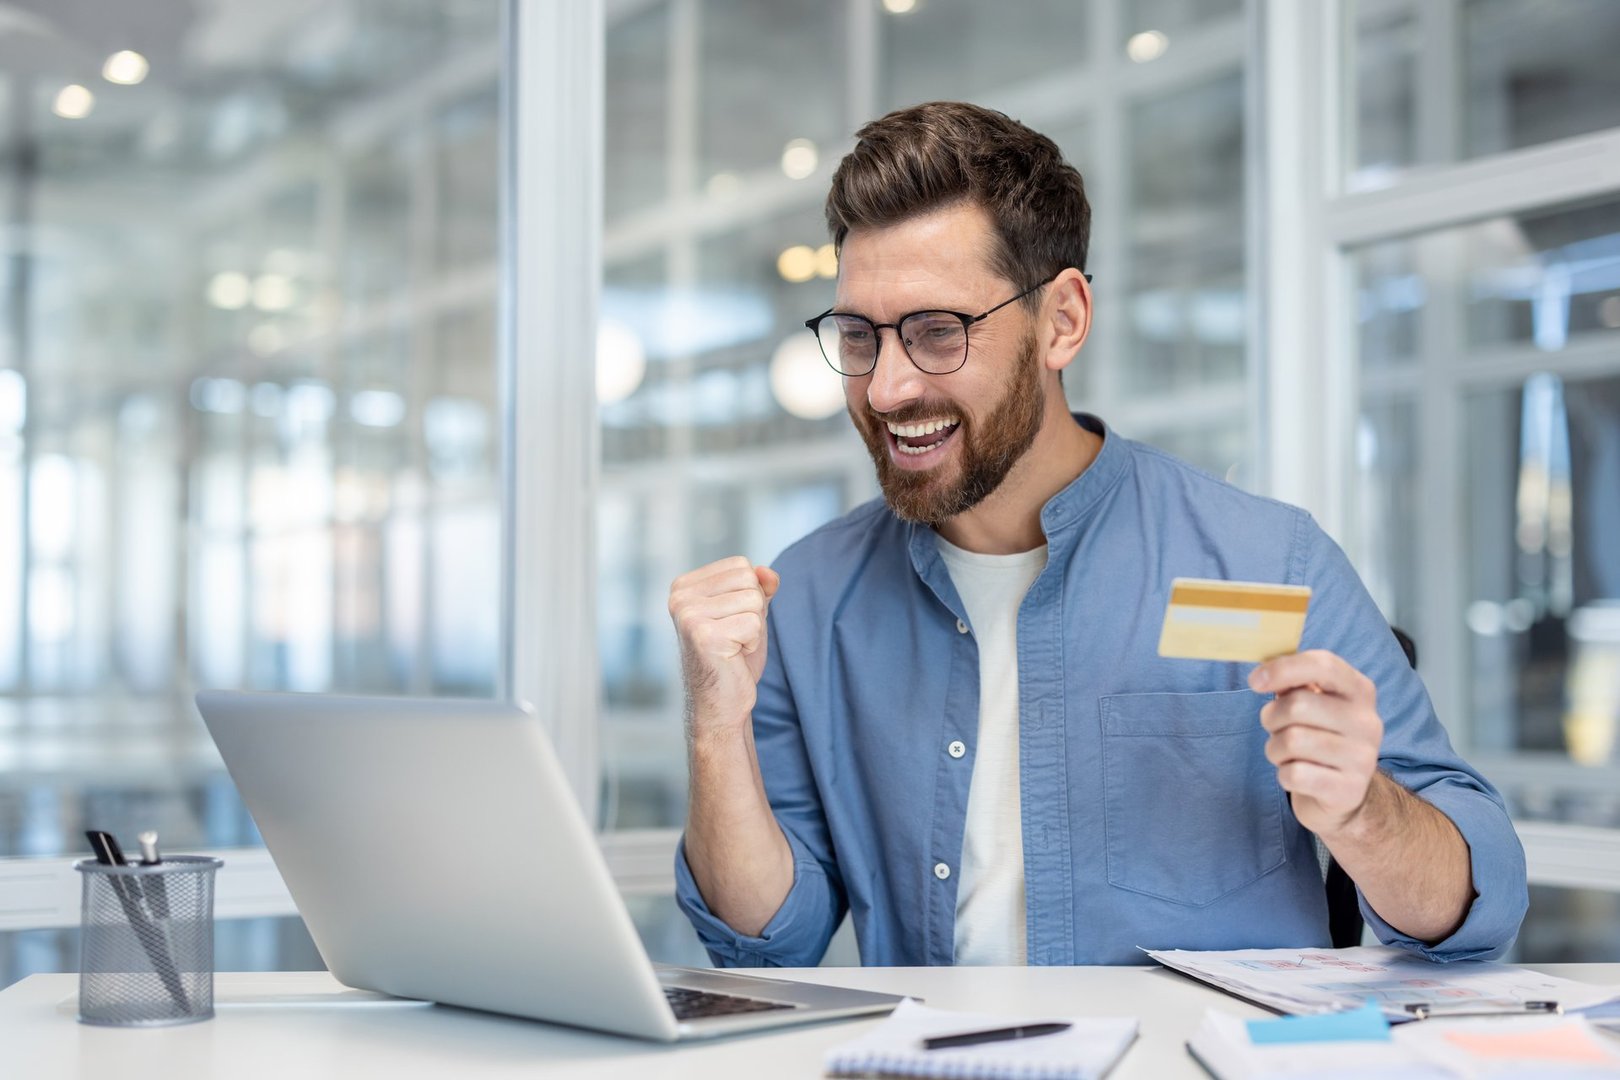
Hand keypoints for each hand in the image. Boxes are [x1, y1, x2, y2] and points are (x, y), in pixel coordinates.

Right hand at [669, 556, 779, 741]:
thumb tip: (767, 572)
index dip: (749, 595)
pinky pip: (754, 623)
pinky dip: (753, 643)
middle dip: (754, 611)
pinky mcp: (704, 636)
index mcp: (684, 586)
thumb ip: (759, 587)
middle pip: (748, 580)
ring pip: (754, 600)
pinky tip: (734, 657)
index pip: (740, 565)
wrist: (723, 703)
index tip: (731, 621)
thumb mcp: (749, 613)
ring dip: (754, 628)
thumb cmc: (734, 658)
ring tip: (734, 647)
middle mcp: (680, 597)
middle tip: (735, 637)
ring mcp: (689, 616)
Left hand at [1249, 650, 1383, 837]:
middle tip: (1276, 729)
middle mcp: (1367, 722)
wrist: (1341, 796)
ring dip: (1275, 749)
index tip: (1255, 681)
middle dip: (1272, 718)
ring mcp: (1363, 758)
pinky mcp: (1349, 790)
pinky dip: (1284, 775)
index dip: (1283, 668)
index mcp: (1359, 691)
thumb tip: (1265, 672)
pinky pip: (1294, 774)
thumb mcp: (1313, 704)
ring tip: (1287, 754)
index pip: (1323, 665)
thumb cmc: (1318, 738)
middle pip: (1297, 705)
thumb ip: (1294, 682)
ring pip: (1291, 741)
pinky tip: (1298, 776)